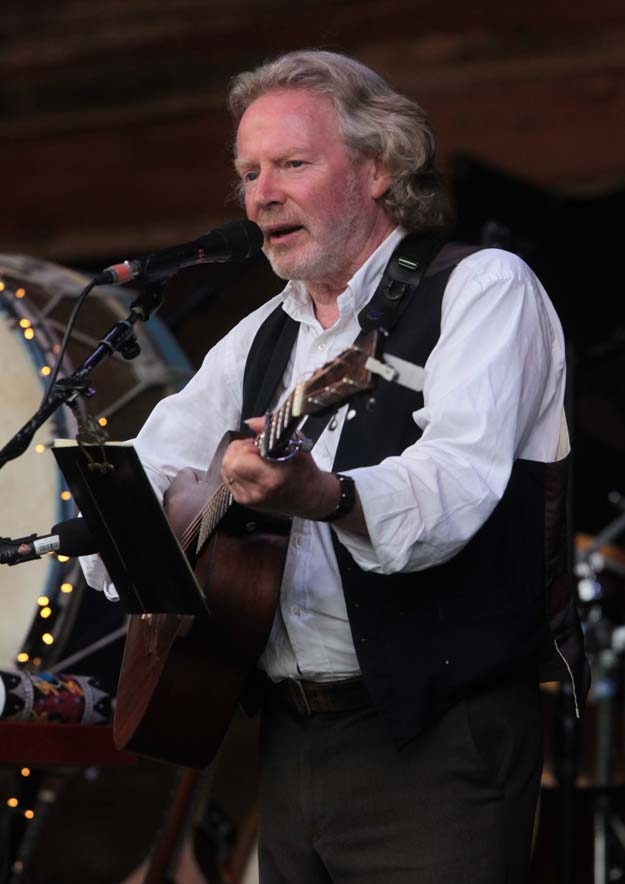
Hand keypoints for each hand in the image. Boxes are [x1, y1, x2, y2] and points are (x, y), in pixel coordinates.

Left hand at [220, 417, 340, 519]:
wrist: (309, 496)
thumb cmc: (304, 471)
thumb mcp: (295, 442)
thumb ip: (270, 428)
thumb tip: (251, 422)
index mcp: (272, 478)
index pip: (240, 456)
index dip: (247, 445)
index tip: (260, 445)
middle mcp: (258, 491)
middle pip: (229, 462)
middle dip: (239, 451)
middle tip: (255, 450)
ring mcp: (249, 498)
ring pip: (226, 470)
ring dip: (236, 460)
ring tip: (254, 459)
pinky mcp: (244, 501)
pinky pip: (228, 479)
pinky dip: (236, 470)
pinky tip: (251, 469)